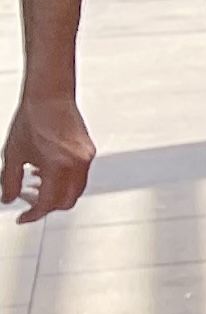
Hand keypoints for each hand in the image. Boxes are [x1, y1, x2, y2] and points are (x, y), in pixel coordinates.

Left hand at [3, 91, 92, 222]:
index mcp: (59, 166)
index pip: (48, 203)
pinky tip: (45, 171)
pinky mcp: (88, 152)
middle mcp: (77, 164)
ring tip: (34, 183)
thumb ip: (9, 181)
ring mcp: (86, 158)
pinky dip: (63, 180)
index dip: (33, 214)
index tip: (23, 217)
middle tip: (28, 202)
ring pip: (74, 190)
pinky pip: (79, 176)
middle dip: (46, 206)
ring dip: (55, 193)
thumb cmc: (33, 118)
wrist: (50, 96)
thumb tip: (8, 199)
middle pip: (66, 202)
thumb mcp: (13, 153)